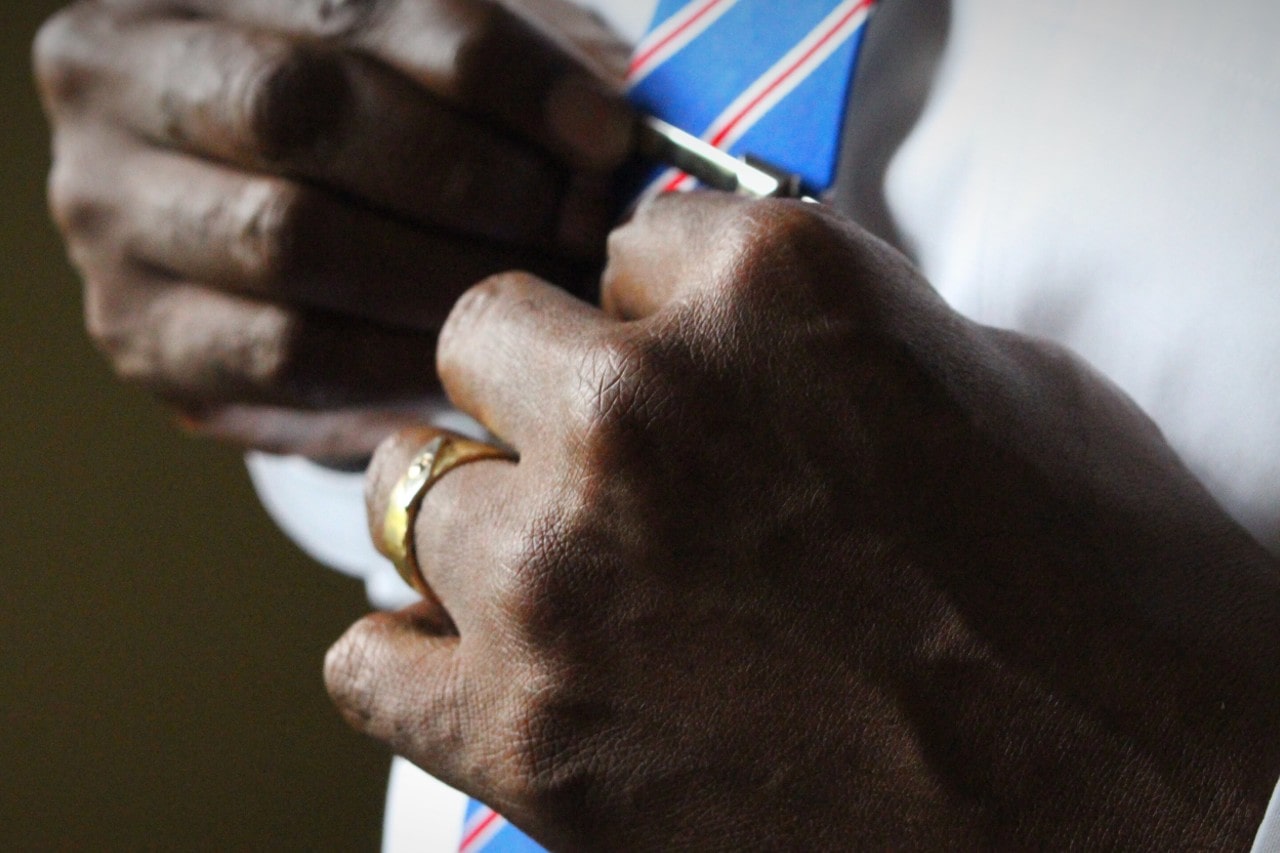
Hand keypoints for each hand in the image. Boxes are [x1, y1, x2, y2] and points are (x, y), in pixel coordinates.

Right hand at [34, 0, 634, 455]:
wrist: (272, 219)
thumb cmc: (373, 126)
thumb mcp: (424, 64)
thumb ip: (506, 72)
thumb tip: (625, 138)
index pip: (355, 10)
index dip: (500, 75)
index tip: (607, 136)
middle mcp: (118, 84)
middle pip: (302, 112)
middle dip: (471, 175)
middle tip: (580, 226)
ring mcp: (113, 217)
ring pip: (293, 240)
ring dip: (449, 274)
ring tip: (550, 292)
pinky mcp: (144, 336)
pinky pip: (287, 355)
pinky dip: (401, 358)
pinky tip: (478, 354)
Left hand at [332, 193, 1279, 847]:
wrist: (1128, 801)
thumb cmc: (1087, 585)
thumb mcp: (964, 367)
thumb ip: (793, 319)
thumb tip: (689, 309)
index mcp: (758, 291)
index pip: (617, 249)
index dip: (654, 321)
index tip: (688, 377)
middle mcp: (640, 412)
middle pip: (481, 345)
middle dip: (540, 399)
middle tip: (612, 472)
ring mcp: (566, 575)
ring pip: (399, 489)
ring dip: (473, 520)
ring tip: (559, 574)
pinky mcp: (530, 735)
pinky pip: (366, 660)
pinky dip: (412, 658)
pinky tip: (489, 670)